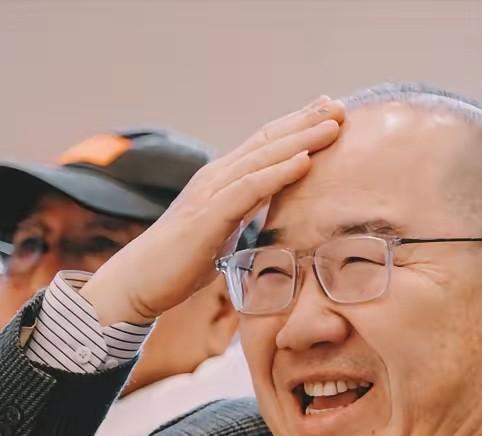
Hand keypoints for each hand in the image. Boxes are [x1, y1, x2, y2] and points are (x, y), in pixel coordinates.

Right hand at [82, 96, 344, 324]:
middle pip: (268, 141)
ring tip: (333, 126)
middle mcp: (216, 178)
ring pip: (262, 158)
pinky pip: (248, 189)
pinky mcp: (207, 217)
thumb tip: (269, 225)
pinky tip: (303, 163)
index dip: (297, 127)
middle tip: (342, 107)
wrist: (138, 282)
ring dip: (301, 140)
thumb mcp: (220, 236)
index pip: (264, 146)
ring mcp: (210, 194)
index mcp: (221, 182)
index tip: (330, 114)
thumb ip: (241, 221)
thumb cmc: (178, 265)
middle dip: (306, 122)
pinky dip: (277, 174)